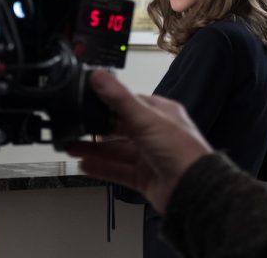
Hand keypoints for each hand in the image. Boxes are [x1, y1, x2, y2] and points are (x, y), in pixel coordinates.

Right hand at [66, 71, 212, 213]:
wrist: (194, 191)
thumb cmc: (182, 152)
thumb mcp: (146, 119)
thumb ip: (119, 98)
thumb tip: (99, 76)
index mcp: (160, 114)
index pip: (128, 103)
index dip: (106, 102)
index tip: (85, 100)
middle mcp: (155, 134)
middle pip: (118, 128)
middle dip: (95, 129)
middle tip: (75, 126)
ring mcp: (149, 157)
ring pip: (115, 150)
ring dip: (93, 149)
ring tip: (71, 147)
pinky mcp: (144, 177)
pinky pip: (118, 170)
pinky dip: (101, 168)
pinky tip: (85, 164)